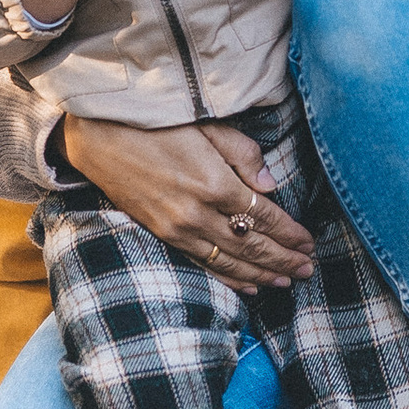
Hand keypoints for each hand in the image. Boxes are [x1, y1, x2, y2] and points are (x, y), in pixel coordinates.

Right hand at [57, 115, 313, 292]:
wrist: (99, 137)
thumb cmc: (155, 123)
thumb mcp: (205, 125)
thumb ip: (242, 153)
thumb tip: (272, 184)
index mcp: (215, 183)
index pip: (264, 215)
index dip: (290, 232)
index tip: (309, 242)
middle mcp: (199, 213)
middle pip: (253, 245)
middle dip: (284, 259)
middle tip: (308, 269)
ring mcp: (179, 229)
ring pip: (231, 261)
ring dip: (263, 273)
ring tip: (288, 281)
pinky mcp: (163, 235)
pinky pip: (204, 264)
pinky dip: (229, 278)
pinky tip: (250, 286)